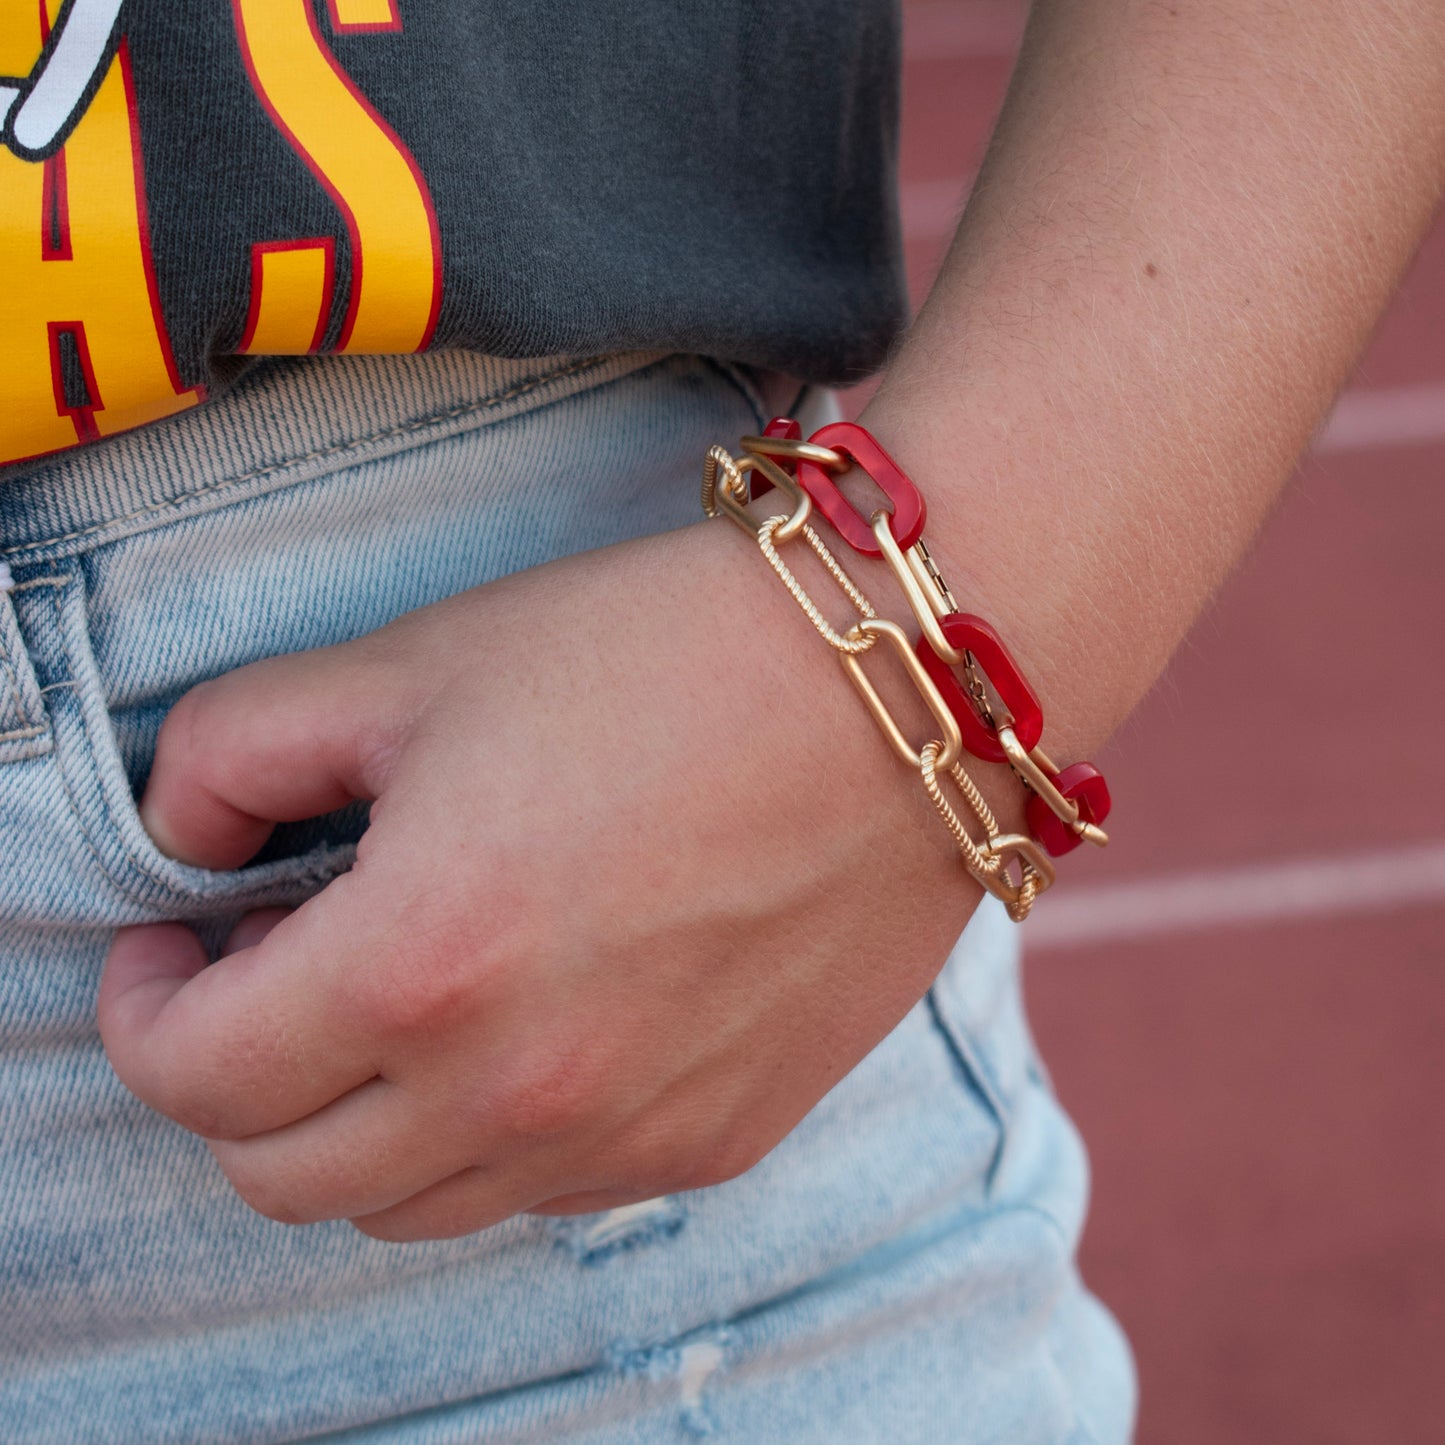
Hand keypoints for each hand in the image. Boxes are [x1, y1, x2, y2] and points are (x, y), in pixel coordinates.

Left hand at [98, 521, 980, 1240]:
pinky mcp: (717, 1137)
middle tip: (272, 978)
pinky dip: (495, 1128)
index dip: (146, 1009)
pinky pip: (551, 1186)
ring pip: (413, 1207)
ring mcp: (627, 1133)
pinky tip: (536, 1015)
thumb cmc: (654, 657)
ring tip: (405, 1001)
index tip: (172, 947)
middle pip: (287, 1176)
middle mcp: (520, 1090)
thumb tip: (182, 839)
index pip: (197, 1074)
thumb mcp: (410, 664)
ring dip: (365, 1121)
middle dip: (240, 1084)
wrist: (889, 695)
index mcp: (420, 967)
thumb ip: (234, 749)